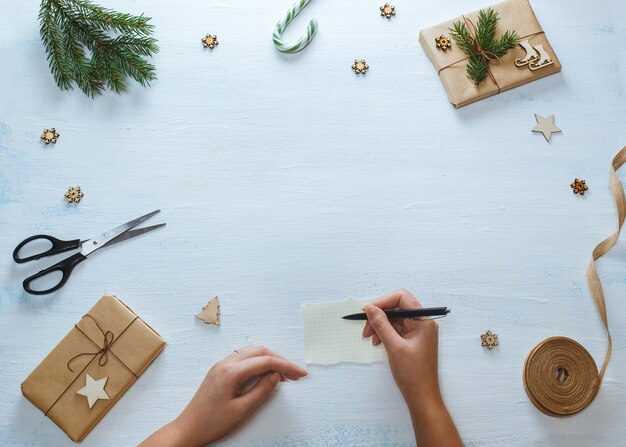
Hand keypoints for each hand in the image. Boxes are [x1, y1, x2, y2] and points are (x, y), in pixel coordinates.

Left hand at [140, 346, 307, 446]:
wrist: (188, 429)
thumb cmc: (212, 422)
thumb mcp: (242, 410)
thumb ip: (261, 390)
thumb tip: (276, 376)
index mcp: (231, 372)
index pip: (265, 362)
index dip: (286, 366)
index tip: (300, 374)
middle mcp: (225, 363)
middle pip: (259, 352)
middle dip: (279, 360)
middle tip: (294, 374)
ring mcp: (221, 365)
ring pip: (250, 353)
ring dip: (268, 359)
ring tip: (282, 374)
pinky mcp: (219, 370)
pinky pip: (242, 359)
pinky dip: (257, 362)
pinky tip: (264, 373)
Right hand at [363, 289, 461, 446]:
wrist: (422, 397)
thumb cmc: (413, 374)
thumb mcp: (394, 346)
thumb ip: (381, 324)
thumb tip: (370, 308)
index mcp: (423, 321)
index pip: (402, 298)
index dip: (383, 301)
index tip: (368, 311)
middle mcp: (422, 323)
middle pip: (397, 307)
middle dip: (379, 315)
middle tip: (366, 328)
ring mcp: (418, 332)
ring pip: (395, 319)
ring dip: (380, 325)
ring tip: (370, 338)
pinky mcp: (412, 340)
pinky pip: (396, 329)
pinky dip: (385, 333)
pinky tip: (377, 343)